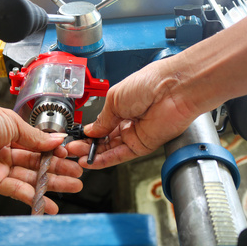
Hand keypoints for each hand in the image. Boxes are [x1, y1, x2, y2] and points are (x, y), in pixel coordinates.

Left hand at [0, 94, 82, 214]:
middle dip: (59, 170)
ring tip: (71, 186)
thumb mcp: (13, 123)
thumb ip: (36, 137)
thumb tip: (57, 140)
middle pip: (37, 164)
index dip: (54, 152)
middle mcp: (4, 151)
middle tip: (77, 174)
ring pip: (30, 179)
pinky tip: (48, 201)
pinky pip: (16, 191)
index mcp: (9, 133)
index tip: (69, 154)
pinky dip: (33, 197)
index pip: (38, 146)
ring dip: (51, 184)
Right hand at [66, 58, 201, 168]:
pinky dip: (106, 160)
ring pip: (111, 149)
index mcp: (122, 106)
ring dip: (94, 154)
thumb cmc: (150, 83)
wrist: (173, 89)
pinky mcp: (144, 145)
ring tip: (78, 156)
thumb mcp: (115, 98)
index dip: (89, 133)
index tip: (75, 138)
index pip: (102, 125)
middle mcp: (129, 121)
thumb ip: (102, 118)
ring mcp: (137, 134)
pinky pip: (122, 155)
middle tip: (72, 149)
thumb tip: (91, 130)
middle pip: (105, 139)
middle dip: (88, 145)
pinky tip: (92, 161)